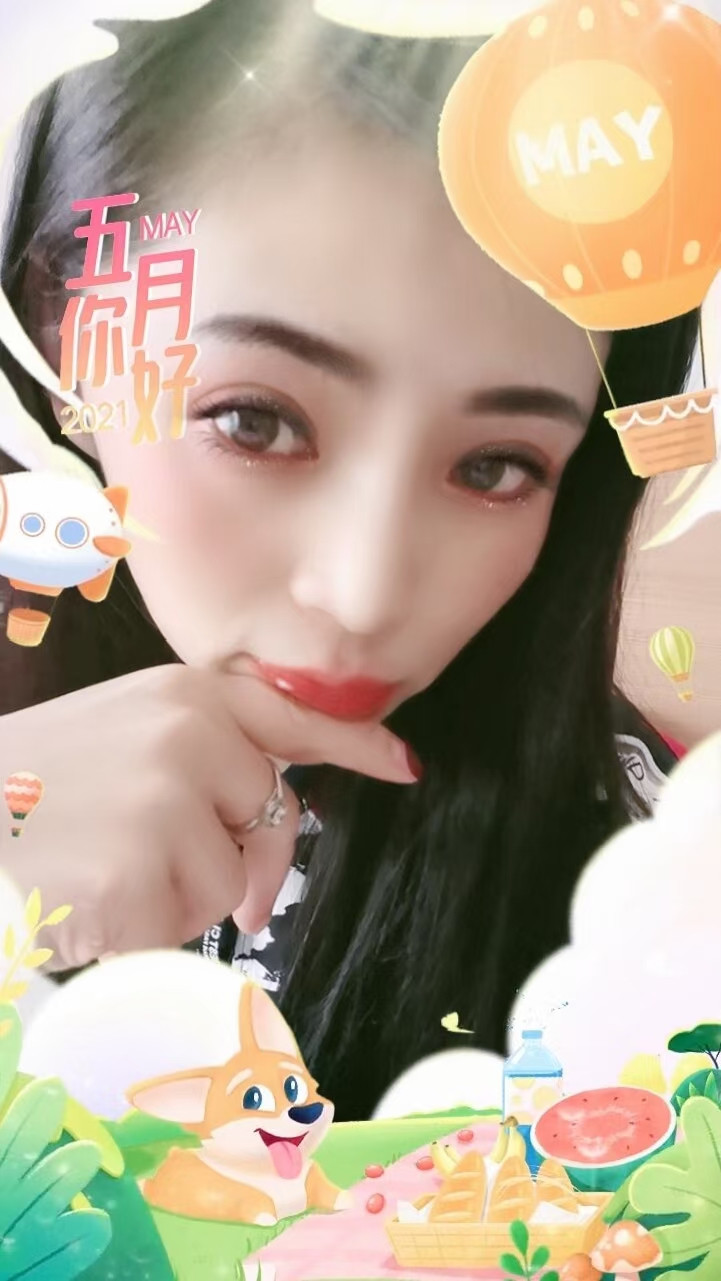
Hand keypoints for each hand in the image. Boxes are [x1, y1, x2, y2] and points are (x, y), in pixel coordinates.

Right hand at [0, 664, 417, 969]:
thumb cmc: (31, 788)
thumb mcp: (121, 736)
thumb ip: (200, 752)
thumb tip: (273, 809)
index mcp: (182, 696)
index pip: (291, 720)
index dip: (354, 746)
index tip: (404, 764)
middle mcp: (188, 736)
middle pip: (271, 818)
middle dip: (236, 855)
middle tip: (152, 855)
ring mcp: (168, 800)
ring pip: (231, 883)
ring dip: (177, 895)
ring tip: (102, 866)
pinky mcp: (142, 869)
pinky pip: (184, 925)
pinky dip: (144, 929)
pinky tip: (90, 897)